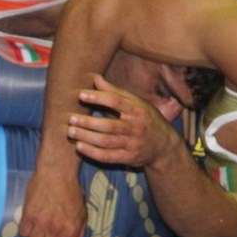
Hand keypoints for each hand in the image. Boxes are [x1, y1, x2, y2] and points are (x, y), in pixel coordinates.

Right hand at [19, 168, 86, 236]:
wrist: (57, 173)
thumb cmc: (71, 193)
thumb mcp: (81, 216)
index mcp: (70, 230)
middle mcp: (54, 228)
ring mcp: (40, 221)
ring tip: (39, 229)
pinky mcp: (27, 213)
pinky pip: (23, 232)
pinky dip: (26, 230)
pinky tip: (32, 222)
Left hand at [67, 74, 182, 168]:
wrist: (165, 146)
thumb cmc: (146, 119)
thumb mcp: (136, 103)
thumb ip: (115, 92)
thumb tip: (95, 78)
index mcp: (138, 110)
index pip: (117, 102)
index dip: (98, 98)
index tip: (81, 95)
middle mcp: (136, 127)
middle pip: (109, 125)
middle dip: (88, 122)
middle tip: (71, 118)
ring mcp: (133, 144)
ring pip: (106, 142)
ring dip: (87, 137)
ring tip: (71, 132)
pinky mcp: (128, 158)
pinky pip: (108, 157)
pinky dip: (92, 152)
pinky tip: (79, 147)